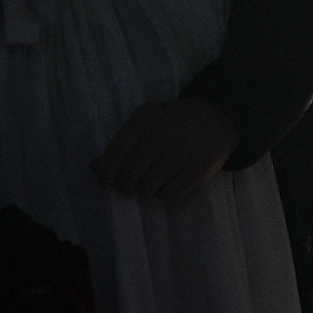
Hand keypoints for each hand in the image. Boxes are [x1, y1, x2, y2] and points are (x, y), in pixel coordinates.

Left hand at [93, 100, 240, 200]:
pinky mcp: (198, 170)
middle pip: (130, 172)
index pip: (115, 152)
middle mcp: (163, 136)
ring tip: (148, 183)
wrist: (219, 119)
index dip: (106, 171)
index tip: (106, 179)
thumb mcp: (146, 121)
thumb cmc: (174, 122)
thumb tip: (94, 167)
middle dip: (123, 184)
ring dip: (143, 189)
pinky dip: (162, 193)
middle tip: (127, 186)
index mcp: (146, 120)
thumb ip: (120, 142)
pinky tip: (165, 184)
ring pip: (148, 185)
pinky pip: (168, 192)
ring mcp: (182, 154)